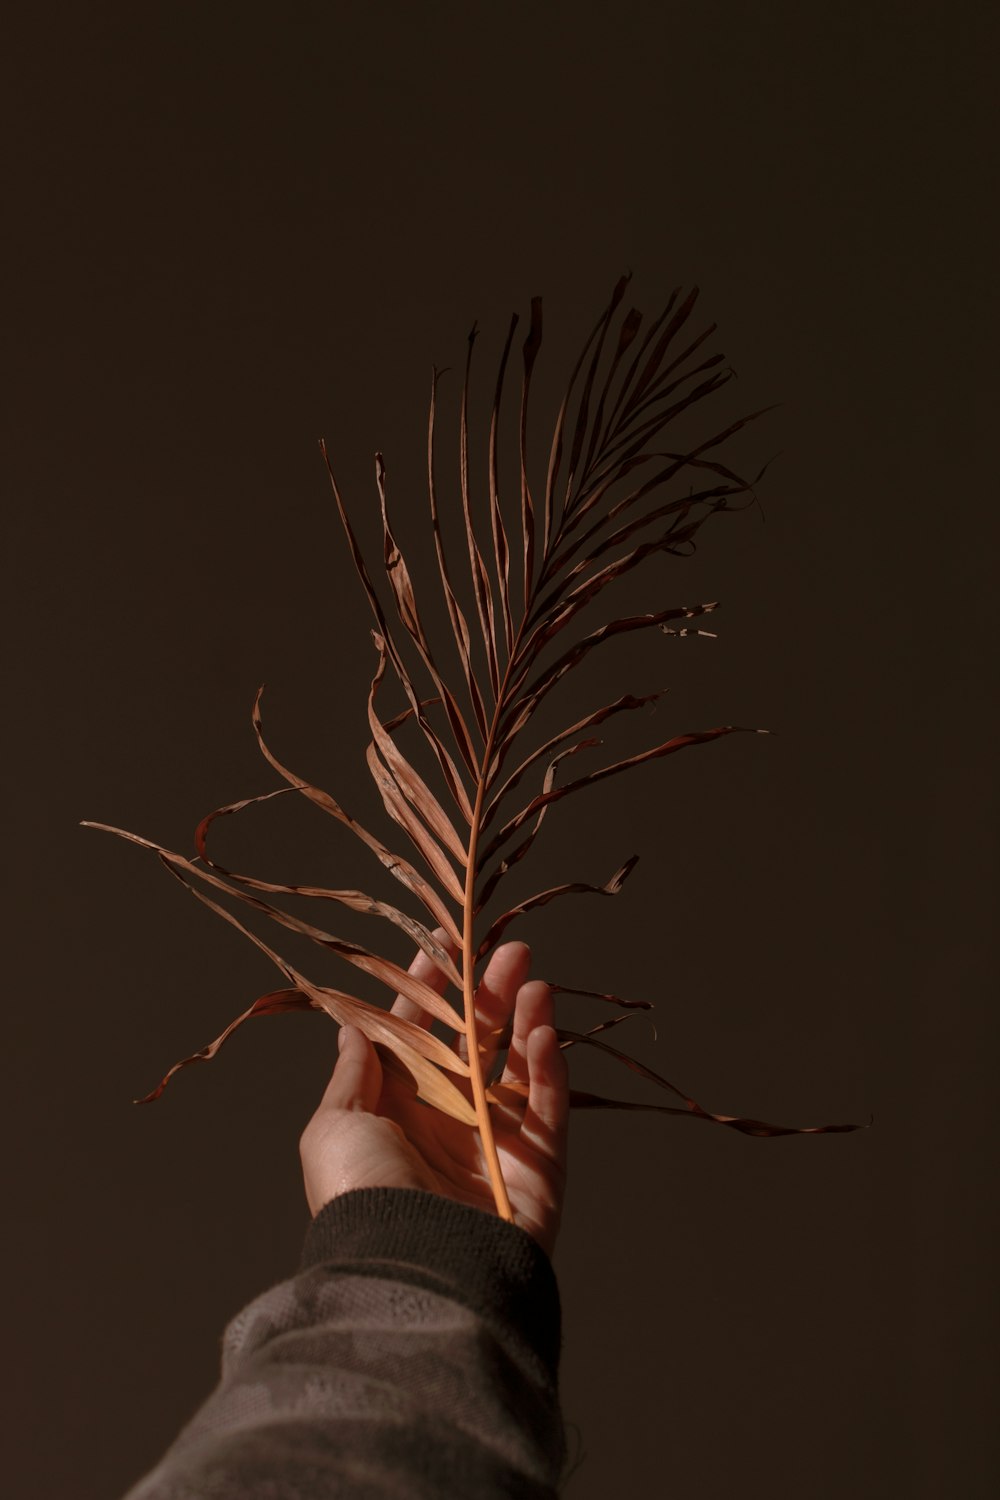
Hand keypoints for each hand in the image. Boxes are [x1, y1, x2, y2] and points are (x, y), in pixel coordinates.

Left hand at [299, 934, 568, 1255]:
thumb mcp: (333, 1127)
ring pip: (518, 1067)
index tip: (445, 942)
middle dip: (489, 994)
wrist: (412, 1267)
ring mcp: (495, 1144)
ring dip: (525, 1019)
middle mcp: (446, 1123)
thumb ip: (353, 1074)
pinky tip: (545, 1027)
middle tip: (508, 949)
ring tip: (531, 977)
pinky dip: (551, 1066)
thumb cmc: (360, 1195)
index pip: (417, 1036)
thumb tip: (351, 1030)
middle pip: (474, 1043)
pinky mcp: (538, 1168)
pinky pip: (549, 1107)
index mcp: (395, 1111)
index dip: (429, 988)